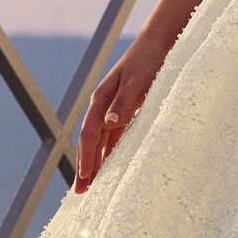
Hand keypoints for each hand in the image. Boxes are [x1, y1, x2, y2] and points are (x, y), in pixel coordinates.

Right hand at [75, 36, 167, 192]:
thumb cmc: (146, 61)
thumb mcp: (136, 82)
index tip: (85, 177)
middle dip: (85, 167)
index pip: (89, 134)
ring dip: (96, 163)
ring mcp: (114, 111)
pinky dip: (110, 153)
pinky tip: (110, 167)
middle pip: (90, 142)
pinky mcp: (126, 113)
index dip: (86, 157)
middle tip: (80, 192)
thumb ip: (123, 103)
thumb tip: (109, 123)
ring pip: (101, 143)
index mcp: (101, 100)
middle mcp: (103, 108)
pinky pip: (114, 138)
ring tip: (91, 186)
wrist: (157, 45)